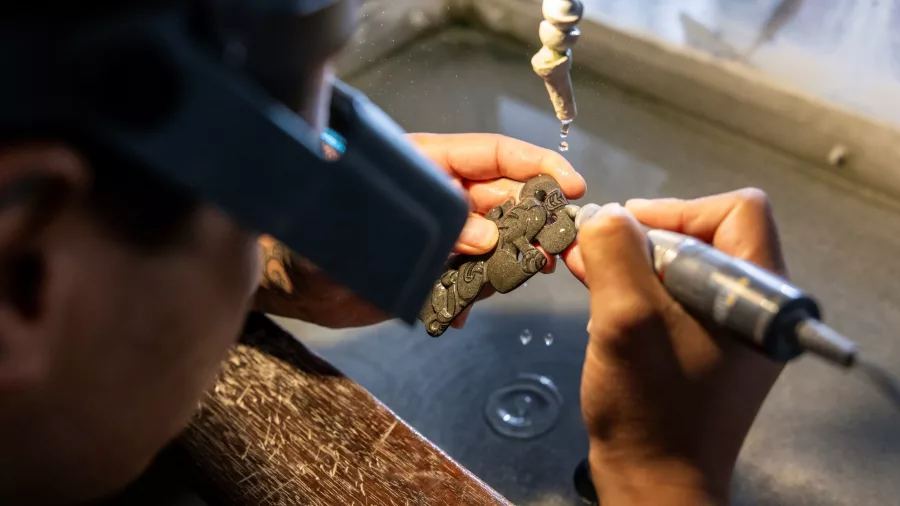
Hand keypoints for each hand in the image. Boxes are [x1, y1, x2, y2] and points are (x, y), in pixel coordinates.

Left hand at [254, 133, 585, 327]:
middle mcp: (441, 197)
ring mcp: (442, 235)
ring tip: (514, 279)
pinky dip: (477, 296)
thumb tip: (484, 238)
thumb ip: (430, 228)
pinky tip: (462, 312)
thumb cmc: (315, 242)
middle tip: (556, 247)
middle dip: (534, 220)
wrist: (294, 288)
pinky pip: (473, 278)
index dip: (535, 165)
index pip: (492, 154)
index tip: (570, 185)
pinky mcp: (436, 270)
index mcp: (427, 167)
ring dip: (510, 262)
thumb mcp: (369, 229)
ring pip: (496, 241)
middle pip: (504, 198)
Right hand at [563, 189, 785, 504]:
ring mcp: (727, 328)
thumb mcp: (626, 318)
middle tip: (598, 256)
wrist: (653, 481)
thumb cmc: (650, 407)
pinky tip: (598, 294)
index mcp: (760, 295)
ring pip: (680, 266)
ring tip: (588, 271)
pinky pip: (670, 297)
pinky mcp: (701, 345)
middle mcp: (752, 306)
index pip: (735, 211)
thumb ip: (614, 253)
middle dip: (643, 239)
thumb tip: (605, 216)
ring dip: (631, 264)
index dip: (678, 210)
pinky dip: (634, 289)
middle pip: (703, 235)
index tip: (628, 231)